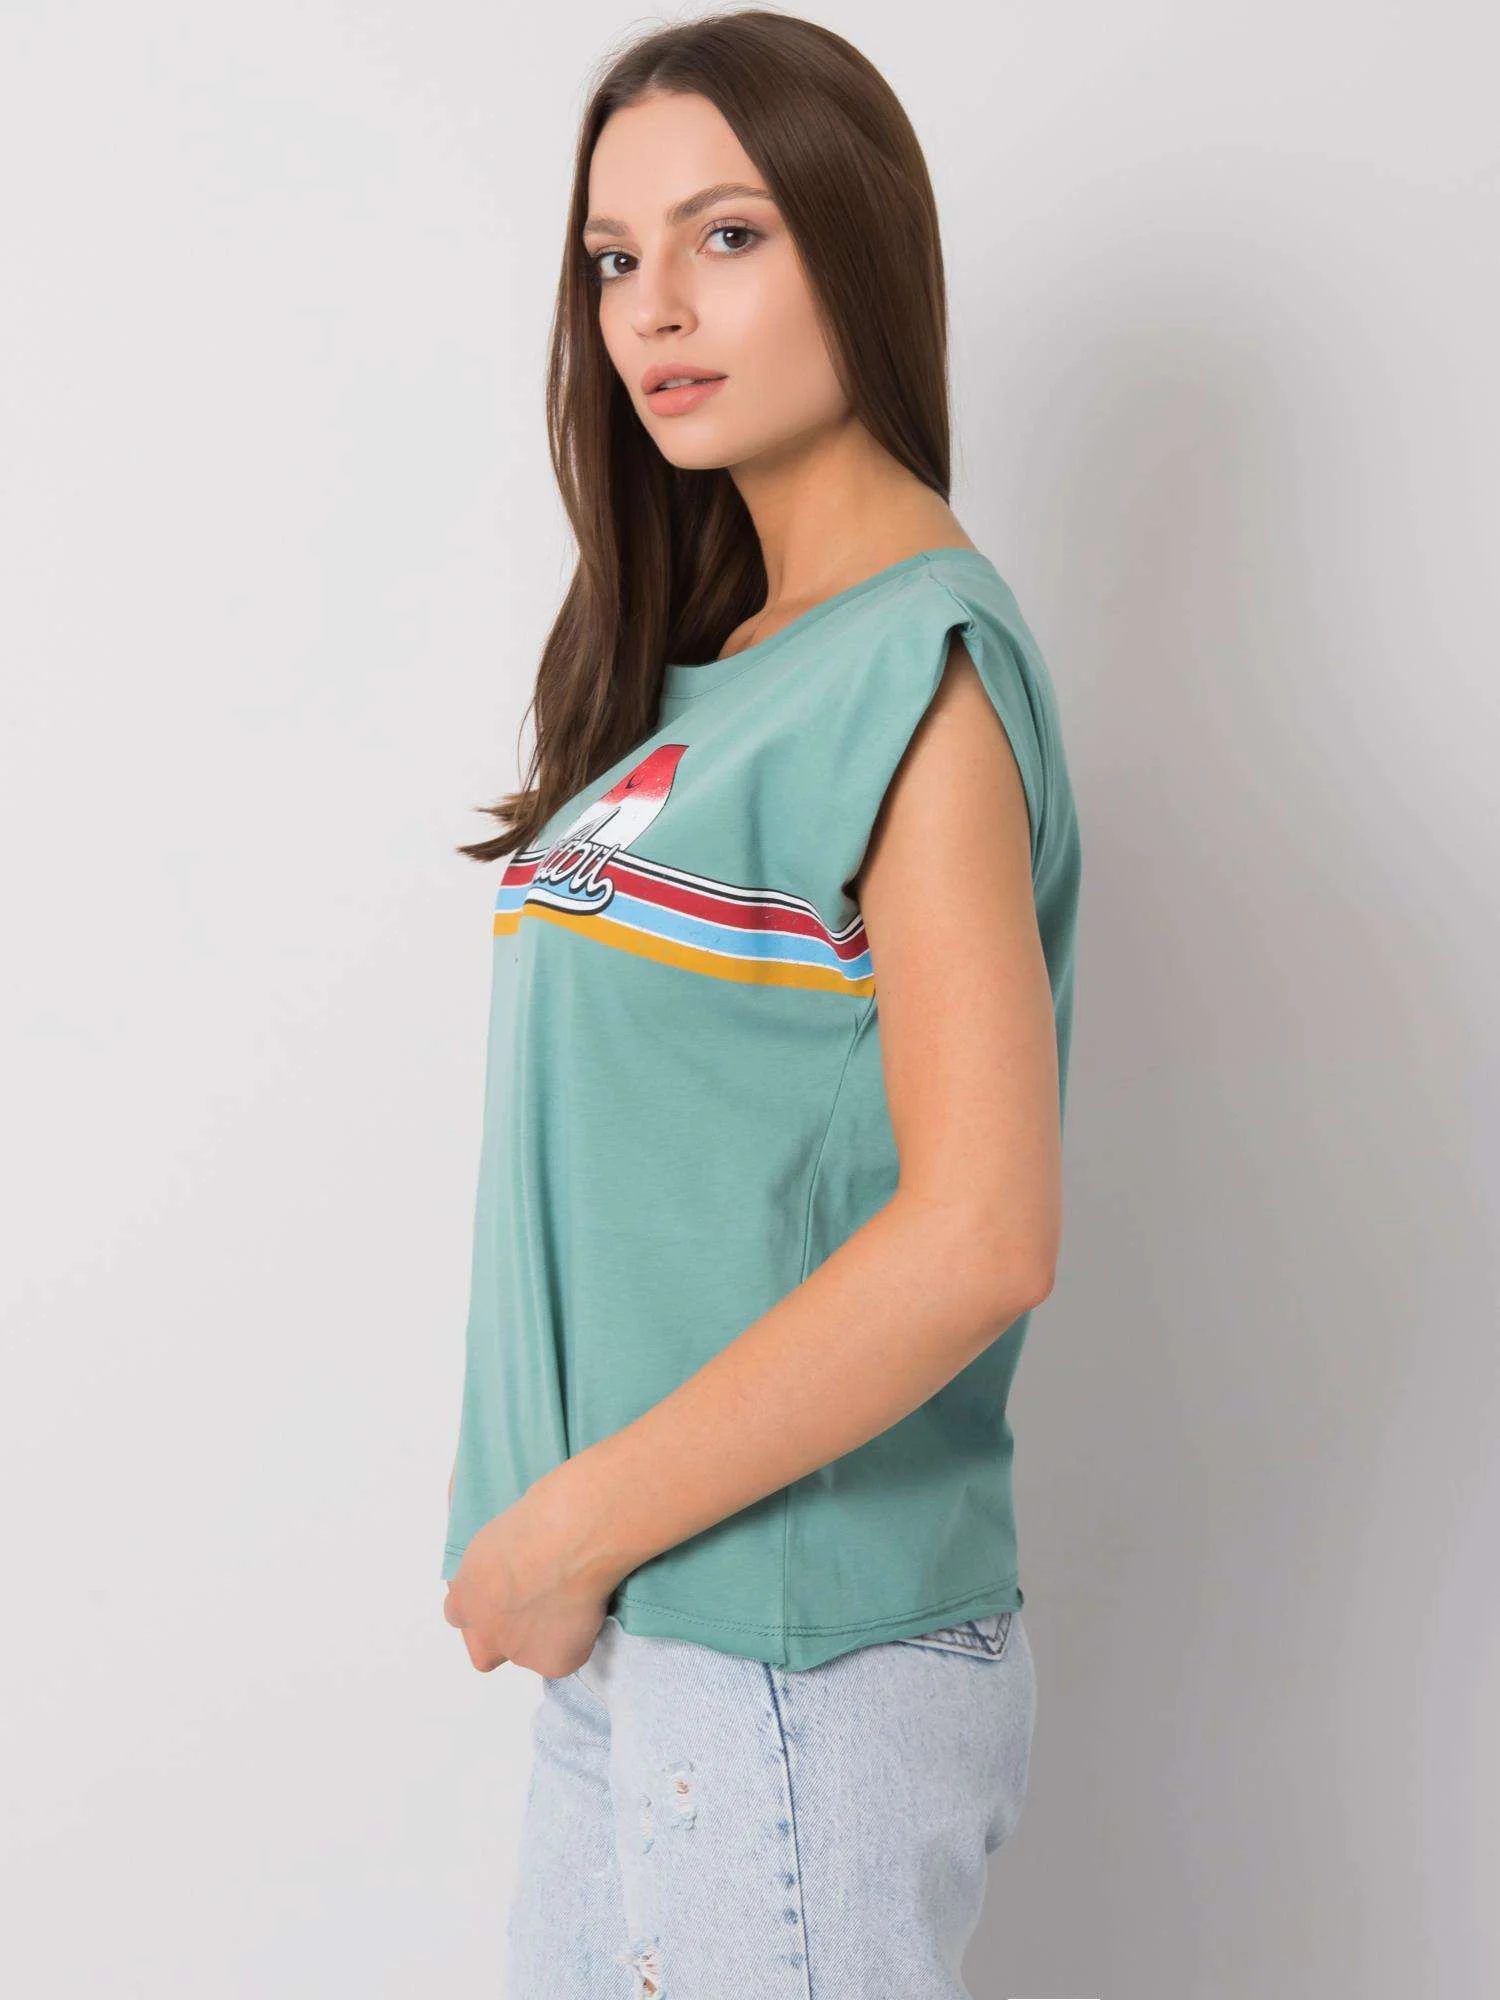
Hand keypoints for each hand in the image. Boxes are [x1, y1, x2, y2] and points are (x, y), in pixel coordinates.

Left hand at [442, 1466, 617, 1678]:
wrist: (568, 1539)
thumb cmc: (531, 1520)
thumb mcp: (492, 1536)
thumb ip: (492, 1567)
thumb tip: (509, 1568)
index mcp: (464, 1596)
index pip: (460, 1615)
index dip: (484, 1606)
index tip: (503, 1591)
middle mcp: (485, 1631)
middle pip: (485, 1647)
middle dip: (503, 1636)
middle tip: (532, 1608)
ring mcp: (519, 1653)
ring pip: (529, 1653)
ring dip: (544, 1636)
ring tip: (571, 1598)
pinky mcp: (555, 1663)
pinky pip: (567, 1655)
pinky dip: (579, 1639)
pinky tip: (588, 1607)